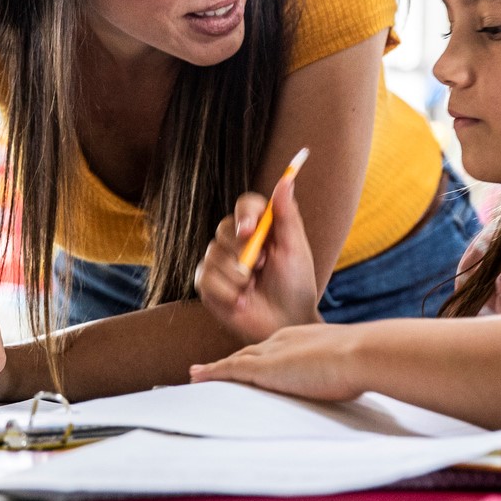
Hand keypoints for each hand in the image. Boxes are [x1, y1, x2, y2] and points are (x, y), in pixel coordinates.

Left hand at [189, 323, 366, 401]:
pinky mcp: (265, 369)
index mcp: (302, 338)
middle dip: (230, 362)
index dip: (256, 356)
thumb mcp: (349, 365)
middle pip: (248, 353)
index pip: (271, 349)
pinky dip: (212, 373)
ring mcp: (272, 354)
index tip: (246, 363)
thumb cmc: (365, 361)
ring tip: (196, 376)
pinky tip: (197, 378)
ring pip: (235, 361)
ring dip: (215, 369)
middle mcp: (282, 341)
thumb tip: (356, 383)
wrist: (363, 353)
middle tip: (210, 369)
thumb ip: (344, 373)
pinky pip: (229, 370)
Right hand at [193, 174, 319, 342]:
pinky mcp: (207, 284)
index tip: (249, 229)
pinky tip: (241, 301)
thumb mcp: (295, 249)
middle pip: (224, 228)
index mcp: (259, 227)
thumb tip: (288, 178)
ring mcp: (219, 262)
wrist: (286, 322)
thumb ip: (287, 214)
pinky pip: (205, 278)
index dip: (245, 214)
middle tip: (263, 267)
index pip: (245, 204)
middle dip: (243, 251)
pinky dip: (227, 292)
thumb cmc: (295, 285)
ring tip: (254, 288)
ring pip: (213, 255)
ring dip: (238, 277)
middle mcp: (236, 241)